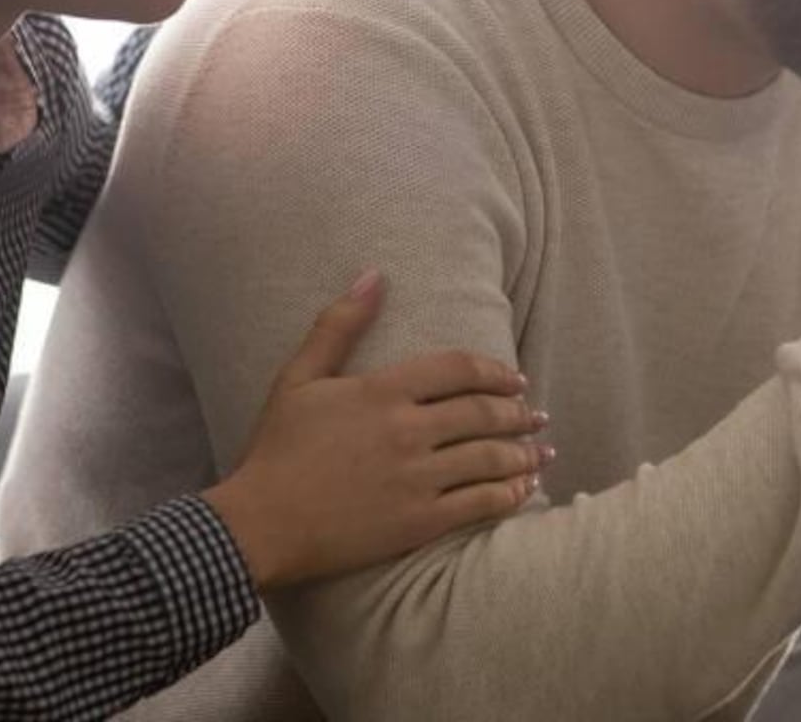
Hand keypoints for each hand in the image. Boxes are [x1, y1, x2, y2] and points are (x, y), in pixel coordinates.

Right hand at [201, 271, 547, 591]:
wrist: (258, 525)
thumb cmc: (276, 450)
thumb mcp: (299, 378)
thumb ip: (339, 324)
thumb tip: (374, 274)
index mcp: (382, 391)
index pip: (458, 368)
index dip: (494, 371)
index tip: (515, 379)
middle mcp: (408, 430)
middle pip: (483, 413)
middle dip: (518, 413)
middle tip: (537, 415)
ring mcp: (417, 478)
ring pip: (490, 459)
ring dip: (524, 455)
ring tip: (541, 453)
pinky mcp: (419, 523)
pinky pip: (480, 505)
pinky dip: (509, 496)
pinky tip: (524, 492)